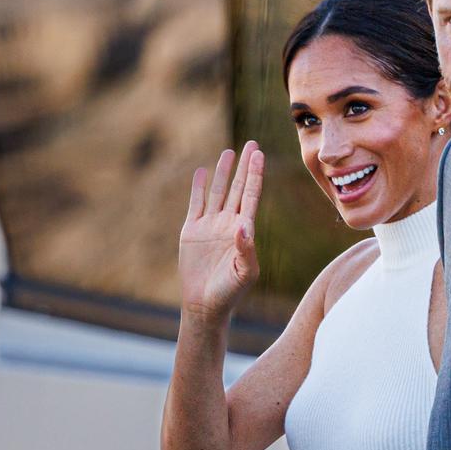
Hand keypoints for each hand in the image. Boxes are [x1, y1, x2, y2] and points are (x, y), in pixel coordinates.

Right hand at [180, 142, 262, 321]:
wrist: (204, 305)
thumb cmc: (229, 292)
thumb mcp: (244, 272)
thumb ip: (246, 249)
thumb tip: (243, 225)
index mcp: (244, 230)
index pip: (250, 195)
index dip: (255, 175)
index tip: (258, 154)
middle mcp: (228, 224)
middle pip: (237, 188)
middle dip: (244, 166)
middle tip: (251, 144)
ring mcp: (210, 226)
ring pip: (217, 192)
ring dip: (222, 173)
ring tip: (228, 153)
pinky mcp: (192, 232)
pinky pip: (196, 204)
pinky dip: (198, 188)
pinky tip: (201, 172)